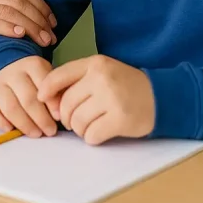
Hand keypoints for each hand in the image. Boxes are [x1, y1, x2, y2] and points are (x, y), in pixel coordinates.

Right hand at [0, 56, 57, 137]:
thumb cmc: (35, 79)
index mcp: (32, 65)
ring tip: (36, 134)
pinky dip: (1, 123)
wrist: (7, 69)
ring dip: (25, 124)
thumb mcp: (48, 77)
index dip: (51, 102)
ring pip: (10, 108)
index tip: (58, 117)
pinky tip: (12, 130)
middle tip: (50, 131)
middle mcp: (13, 72)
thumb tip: (61, 112)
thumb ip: (56, 91)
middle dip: (41, 118)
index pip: (43, 83)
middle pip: (27, 98)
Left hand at [37, 55, 154, 145]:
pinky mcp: (120, 119)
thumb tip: (48, 99)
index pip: (59, 75)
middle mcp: (101, 78)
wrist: (160, 96)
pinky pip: (92, 135)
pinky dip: (92, 138)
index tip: (42, 99)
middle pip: (66, 104)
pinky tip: (100, 132)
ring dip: (79, 130)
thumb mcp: (103, 71)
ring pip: (77, 122)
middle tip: (74, 121)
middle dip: (66, 118)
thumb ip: (79, 79)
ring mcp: (112, 98)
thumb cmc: (126, 85)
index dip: (46, 90)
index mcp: (95, 63)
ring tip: (90, 126)